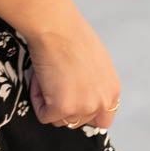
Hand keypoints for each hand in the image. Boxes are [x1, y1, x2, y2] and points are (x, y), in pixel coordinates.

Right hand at [23, 11, 120, 130]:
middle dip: (63, 106)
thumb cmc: (72, 36)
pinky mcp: (63, 108)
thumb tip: (80, 92)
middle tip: (55, 83)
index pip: (102, 120)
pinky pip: (44, 115)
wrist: (56, 28)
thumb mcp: (96, 63)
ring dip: (49, 102)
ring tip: (48, 77)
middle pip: (77, 122)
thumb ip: (94, 85)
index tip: (71, 102)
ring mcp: (83, 107)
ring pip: (60, 120)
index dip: (84, 113)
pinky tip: (41, 79)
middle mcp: (102, 102)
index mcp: (112, 91)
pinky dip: (37, 99)